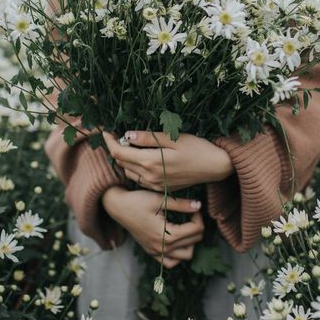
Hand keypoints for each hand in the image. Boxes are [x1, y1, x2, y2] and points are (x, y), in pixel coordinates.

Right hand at [101, 187, 204, 268]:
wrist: (118, 207)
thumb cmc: (138, 201)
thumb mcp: (160, 199)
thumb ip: (181, 204)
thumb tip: (199, 205)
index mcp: (165, 235)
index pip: (196, 230)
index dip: (198, 216)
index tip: (194, 206)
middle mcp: (161, 248)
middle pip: (194, 242)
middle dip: (197, 226)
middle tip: (191, 213)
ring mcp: (156, 252)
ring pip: (186, 256)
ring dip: (191, 242)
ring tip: (186, 227)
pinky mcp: (151, 252)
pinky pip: (170, 262)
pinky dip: (178, 254)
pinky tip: (177, 240)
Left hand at [102, 131, 233, 191]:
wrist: (215, 167)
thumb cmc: (197, 147)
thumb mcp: (172, 138)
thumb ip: (148, 137)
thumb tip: (126, 135)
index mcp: (150, 162)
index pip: (119, 152)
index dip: (109, 140)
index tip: (105, 130)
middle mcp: (149, 176)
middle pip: (121, 162)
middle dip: (115, 148)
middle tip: (115, 135)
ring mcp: (155, 185)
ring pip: (128, 172)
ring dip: (124, 160)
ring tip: (127, 145)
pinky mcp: (161, 188)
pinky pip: (139, 179)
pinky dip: (134, 169)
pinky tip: (139, 159)